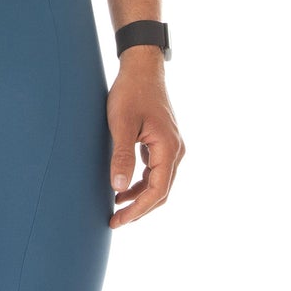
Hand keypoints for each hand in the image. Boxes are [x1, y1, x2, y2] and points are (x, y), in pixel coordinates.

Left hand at [108, 55, 182, 228]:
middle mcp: (175, 150)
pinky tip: (122, 186)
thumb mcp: (121, 124)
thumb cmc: (130, 92)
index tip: (117, 220)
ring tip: (116, 207)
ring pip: (159, 182)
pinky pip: (155, 170)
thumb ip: (121, 156)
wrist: (142, 68)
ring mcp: (171, 146)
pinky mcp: (162, 142)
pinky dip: (141, 182)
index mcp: (169, 148)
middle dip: (139, 209)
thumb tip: (119, 187)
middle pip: (161, 192)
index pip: (157, 192)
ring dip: (139, 197)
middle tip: (114, 221)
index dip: (137, 210)